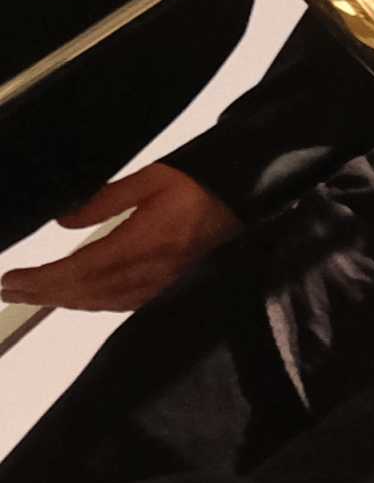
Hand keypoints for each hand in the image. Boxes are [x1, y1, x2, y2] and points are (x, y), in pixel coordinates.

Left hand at [0, 164, 236, 310]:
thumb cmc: (197, 184)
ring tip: (30, 295)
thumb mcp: (149, 178)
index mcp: (144, 242)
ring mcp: (160, 282)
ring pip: (101, 302)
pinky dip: (91, 304)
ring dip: (62, 300)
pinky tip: (74, 299)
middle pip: (86, 292)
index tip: (11, 279)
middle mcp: (151, 270)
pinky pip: (121, 304)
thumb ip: (103, 199)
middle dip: (43, 293)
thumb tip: (62, 221)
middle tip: (7, 291)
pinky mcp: (166, 285)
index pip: (82, 269)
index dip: (43, 279)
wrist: (242, 200)